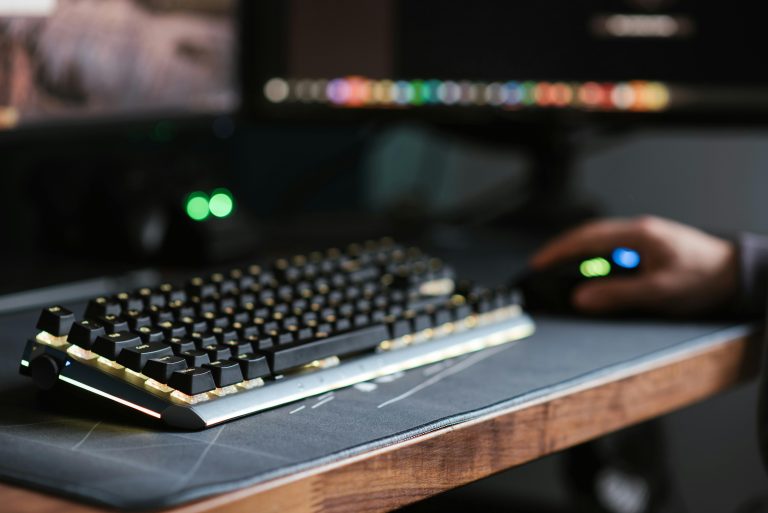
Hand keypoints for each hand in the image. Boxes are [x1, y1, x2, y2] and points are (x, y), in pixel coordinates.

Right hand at [530, 216, 738, 314]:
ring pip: (600, 239)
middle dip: (562, 249)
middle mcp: (638, 230)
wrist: (736, 272)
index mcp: (638, 235)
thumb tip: (581, 298)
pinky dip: (594, 256)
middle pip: (589, 234)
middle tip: (541, 265)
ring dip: (578, 252)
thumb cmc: (704, 278)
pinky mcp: (649, 245)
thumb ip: (618, 295)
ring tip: (559, 268)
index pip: (587, 238)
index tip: (539, 263)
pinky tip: (591, 270)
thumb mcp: (659, 291)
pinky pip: (612, 246)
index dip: (559, 250)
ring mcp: (644, 236)